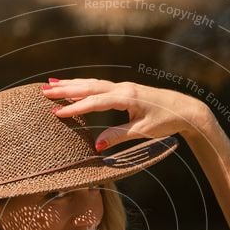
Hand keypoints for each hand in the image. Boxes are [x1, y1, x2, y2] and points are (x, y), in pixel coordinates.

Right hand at [41, 78, 210, 150]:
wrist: (185, 109)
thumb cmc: (165, 121)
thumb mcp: (142, 131)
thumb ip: (118, 136)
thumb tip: (96, 146)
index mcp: (126, 98)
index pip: (95, 102)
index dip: (75, 108)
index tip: (57, 113)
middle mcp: (122, 88)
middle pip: (89, 87)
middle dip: (66, 89)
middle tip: (44, 91)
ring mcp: (123, 87)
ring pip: (92, 83)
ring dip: (72, 84)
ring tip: (51, 84)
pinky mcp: (124, 89)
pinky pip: (99, 85)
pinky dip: (84, 84)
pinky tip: (73, 85)